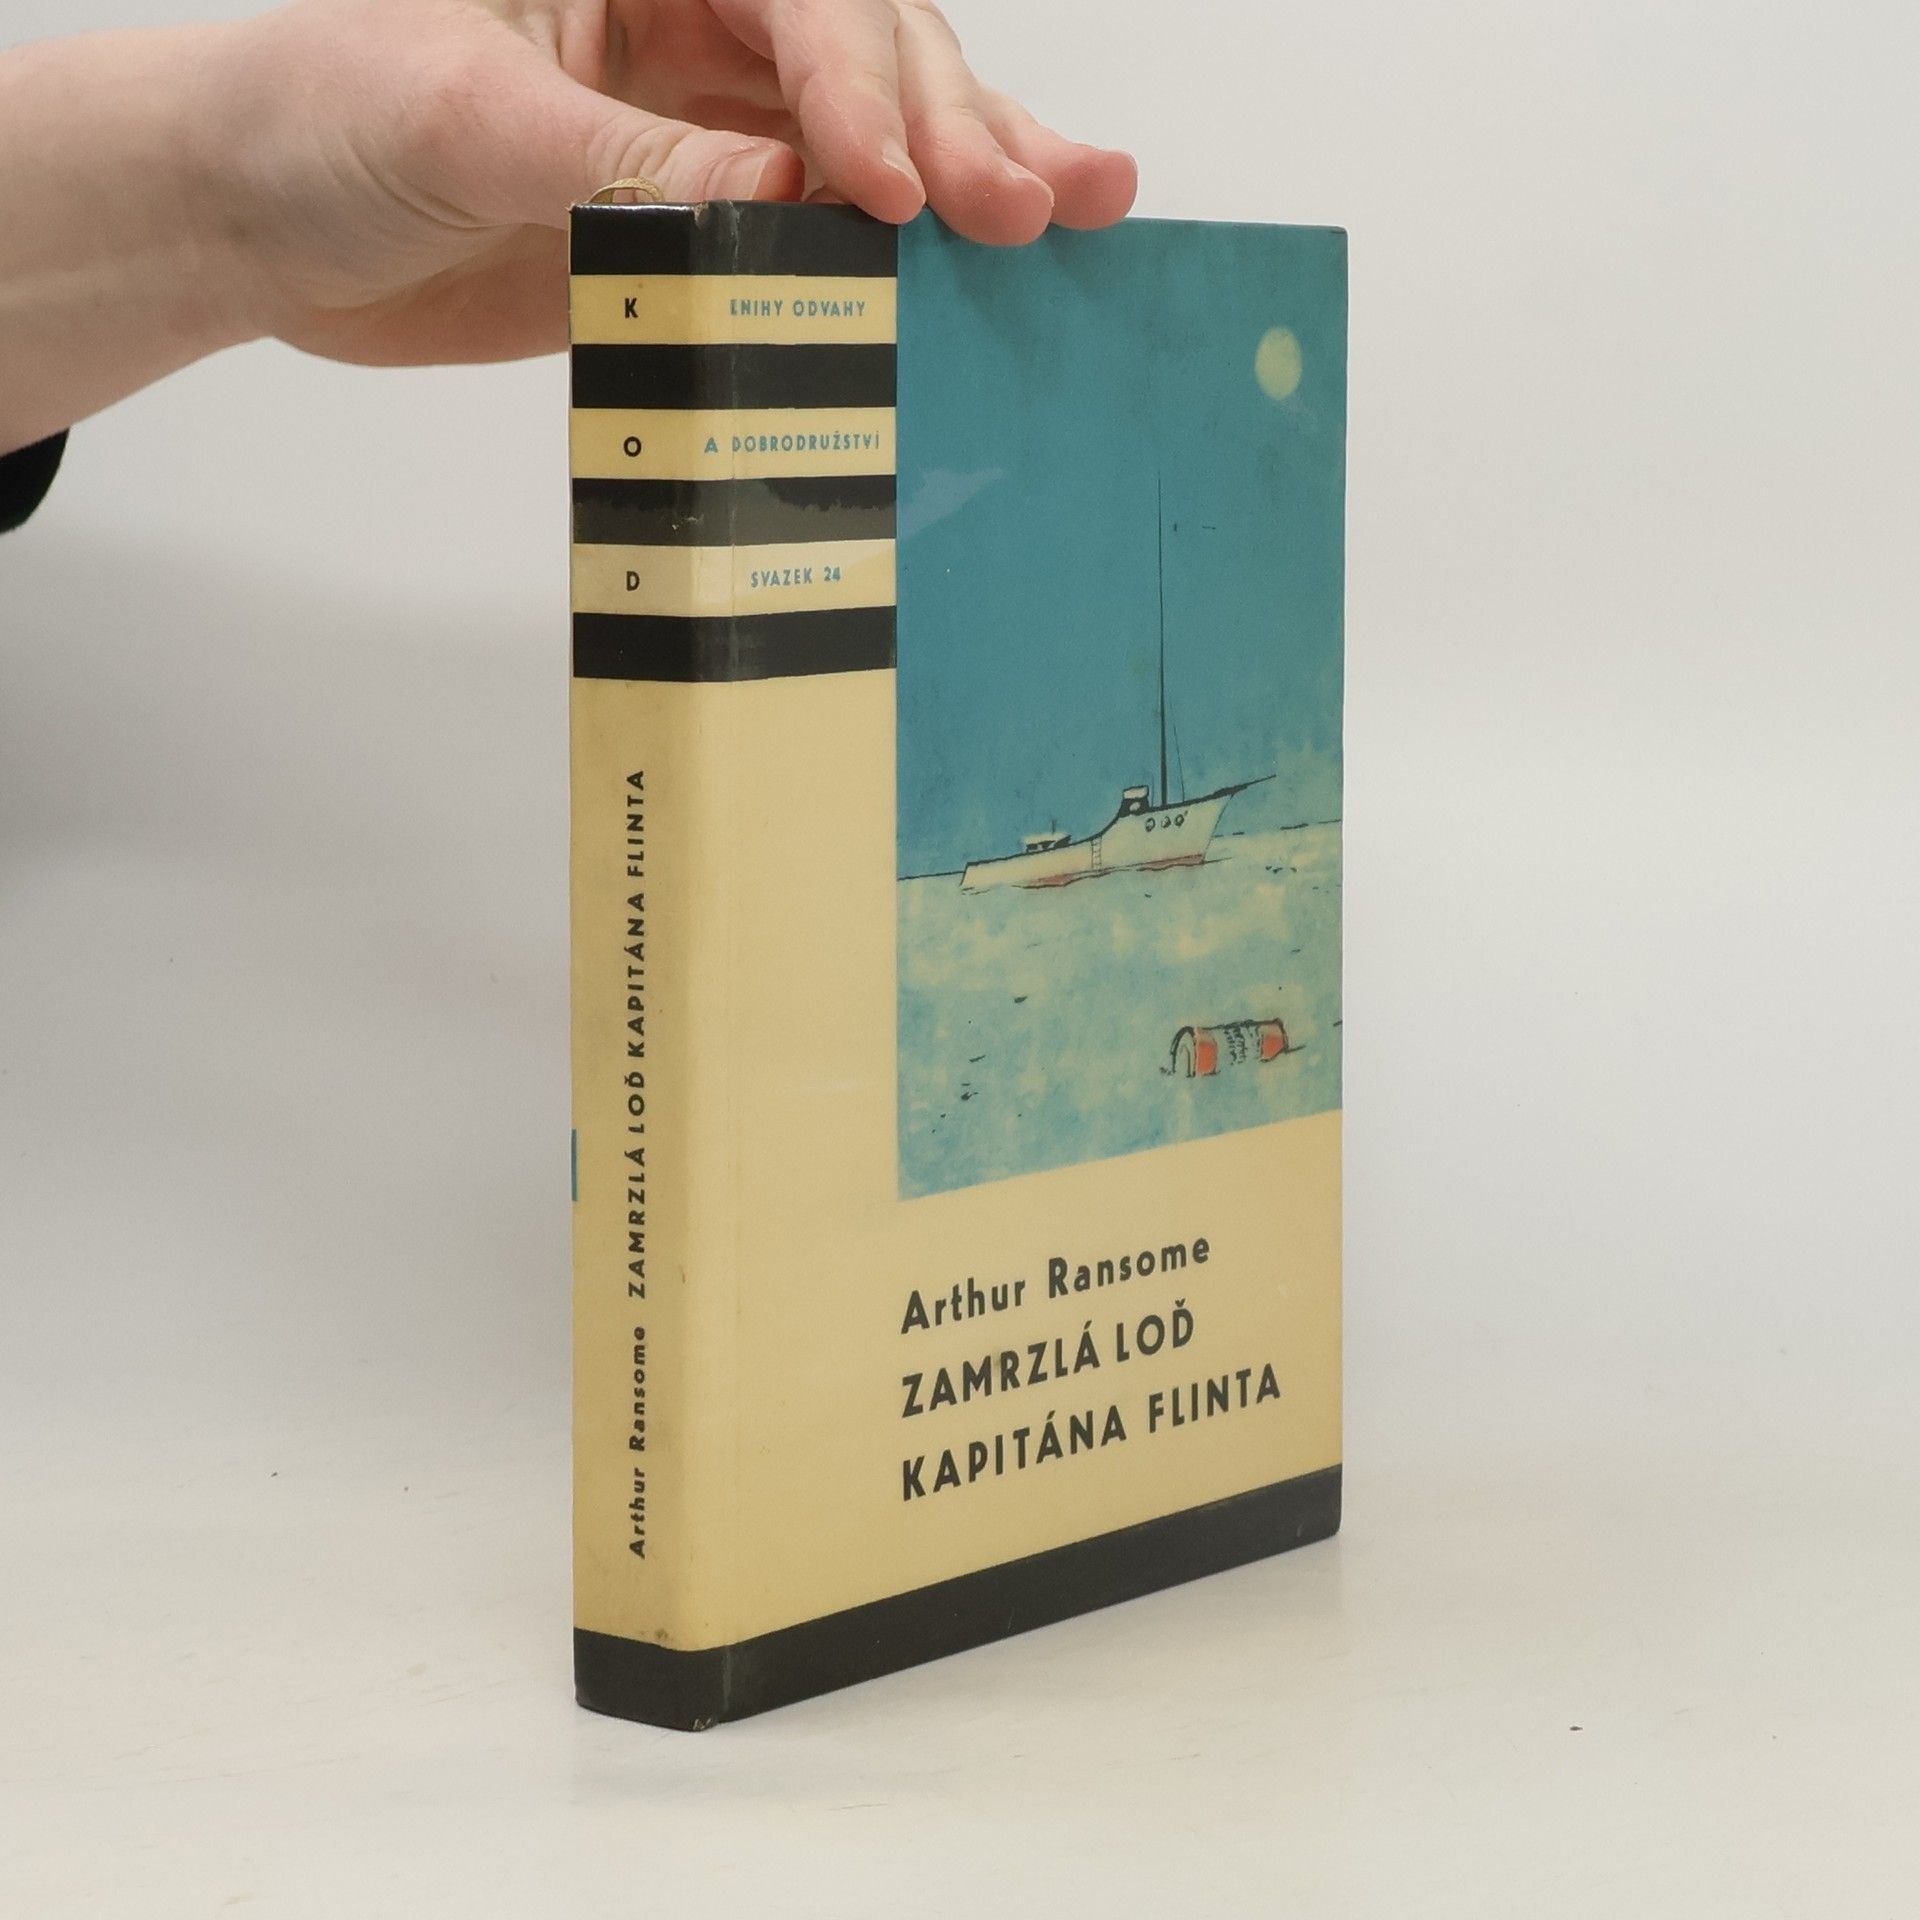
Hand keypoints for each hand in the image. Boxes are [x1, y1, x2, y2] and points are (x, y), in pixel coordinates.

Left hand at [207, 0, 1137, 364]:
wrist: (261, 224)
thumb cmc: (317, 115)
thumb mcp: (460, 116)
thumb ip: (625, 159)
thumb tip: (788, 195)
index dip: (857, 87)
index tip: (889, 191)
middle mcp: (693, 23)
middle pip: (868, 52)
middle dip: (952, 126)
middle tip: (1028, 206)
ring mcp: (709, 125)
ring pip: (874, 135)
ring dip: (977, 170)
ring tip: (1083, 205)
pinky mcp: (706, 226)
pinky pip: (822, 239)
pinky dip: (903, 264)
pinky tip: (992, 272)